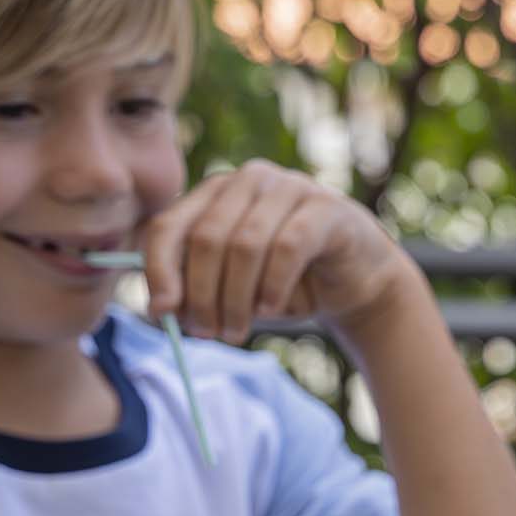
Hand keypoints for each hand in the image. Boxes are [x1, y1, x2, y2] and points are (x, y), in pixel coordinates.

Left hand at [142, 159, 413, 342]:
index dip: (158, 271)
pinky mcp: (325, 208)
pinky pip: (287, 248)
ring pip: (244, 245)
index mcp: (214, 194)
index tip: (161, 313)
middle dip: (201, 295)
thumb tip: (159, 309)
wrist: (357, 282)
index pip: (169, 225)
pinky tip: (272, 309)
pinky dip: (273, 285)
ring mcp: (289, 188)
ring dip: (235, 298)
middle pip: (206, 238)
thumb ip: (195, 293)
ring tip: (237, 331)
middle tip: (209, 334)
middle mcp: (248, 181)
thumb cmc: (286, 285)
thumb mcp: (232, 291)